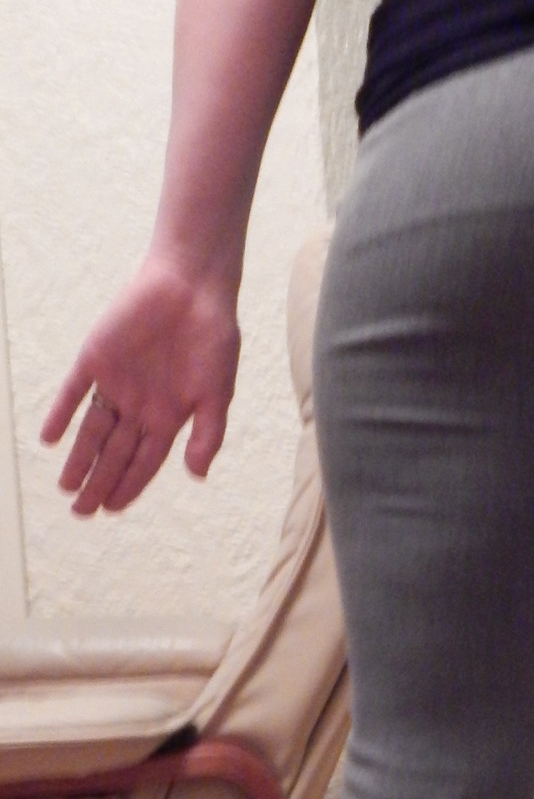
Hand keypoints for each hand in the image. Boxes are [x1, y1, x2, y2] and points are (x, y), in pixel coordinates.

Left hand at [41, 256, 240, 515]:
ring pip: (93, 430)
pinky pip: (74, 392)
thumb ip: (208, 433)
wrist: (191, 287)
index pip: (144, 461)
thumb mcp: (218, 392)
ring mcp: (117, 383)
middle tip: (81, 511)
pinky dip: (61, 414)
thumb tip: (196, 475)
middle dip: (99, 482)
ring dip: (79, 457)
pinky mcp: (96, 358)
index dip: (128, 486)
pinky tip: (50, 438)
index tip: (111, 510)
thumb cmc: (213, 339)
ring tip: (66, 487)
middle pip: (115, 453)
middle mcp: (140, 405)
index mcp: (170, 417)